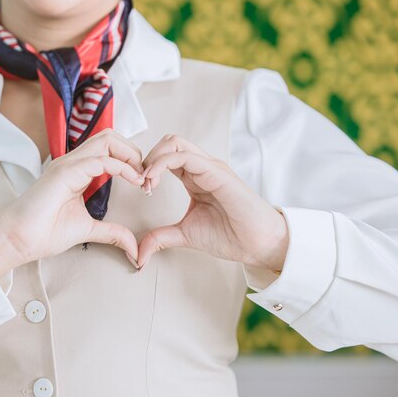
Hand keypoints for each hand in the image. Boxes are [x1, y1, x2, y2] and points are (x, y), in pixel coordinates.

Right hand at [0, 129, 145, 277]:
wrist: (17, 240)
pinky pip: (101, 160)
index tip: (146, 183)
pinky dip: (123, 167)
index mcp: (77, 171)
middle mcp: (73, 162)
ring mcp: (68, 164)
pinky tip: (134, 181)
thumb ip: (111, 233)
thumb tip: (134, 248)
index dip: (132, 161)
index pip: (109, 149)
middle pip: (111, 137)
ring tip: (142, 177)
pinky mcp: (66, 172)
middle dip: (134, 152)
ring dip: (130, 155)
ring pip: (107, 140)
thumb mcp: (87, 230)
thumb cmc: (43, 233)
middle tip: (146, 176)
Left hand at [137, 134, 288, 272]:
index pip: (166, 156)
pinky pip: (183, 156)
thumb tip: (139, 253)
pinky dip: (161, 164)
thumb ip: (161, 238)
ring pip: (173, 143)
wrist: (257, 244)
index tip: (142, 190)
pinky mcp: (215, 171)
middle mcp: (202, 167)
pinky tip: (154, 183)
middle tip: (141, 183)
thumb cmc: (230, 236)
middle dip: (148, 158)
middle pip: (168, 142)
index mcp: (195, 177)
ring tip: (147, 184)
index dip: (148, 168)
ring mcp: (209, 166)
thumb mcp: (185, 234)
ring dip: (152, 159)